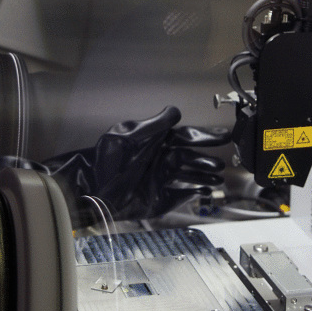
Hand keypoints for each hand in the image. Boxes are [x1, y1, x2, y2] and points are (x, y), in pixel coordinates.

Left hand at [49, 106, 227, 221]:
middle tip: (222, 162)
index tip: (221, 136)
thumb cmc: (102, 162)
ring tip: (217, 177)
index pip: (184, 137)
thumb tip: (174, 112)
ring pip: (188, 176)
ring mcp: (159, 179)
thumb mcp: (125, 137)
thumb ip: (151, 126)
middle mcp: (159, 159)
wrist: (90, 191)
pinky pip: (179, 195)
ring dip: (203, 176)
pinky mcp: (157, 198)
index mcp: (154, 142)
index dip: (204, 137)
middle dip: (206, 159)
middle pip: (189, 157)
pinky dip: (192, 194)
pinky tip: (203, 192)